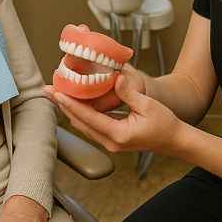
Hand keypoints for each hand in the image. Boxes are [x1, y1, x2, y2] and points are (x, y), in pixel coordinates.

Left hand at [48, 68, 182, 154]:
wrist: (174, 140)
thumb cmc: (165, 123)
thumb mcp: (148, 105)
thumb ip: (129, 93)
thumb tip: (115, 78)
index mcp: (118, 134)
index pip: (88, 118)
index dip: (71, 104)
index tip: (57, 93)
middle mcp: (110, 142)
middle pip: (80, 123)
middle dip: (63, 106)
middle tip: (48, 91)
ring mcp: (110, 143)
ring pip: (83, 125)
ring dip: (69, 110)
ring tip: (55, 94)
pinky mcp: (111, 140)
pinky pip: (90, 126)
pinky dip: (80, 114)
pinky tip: (73, 102)